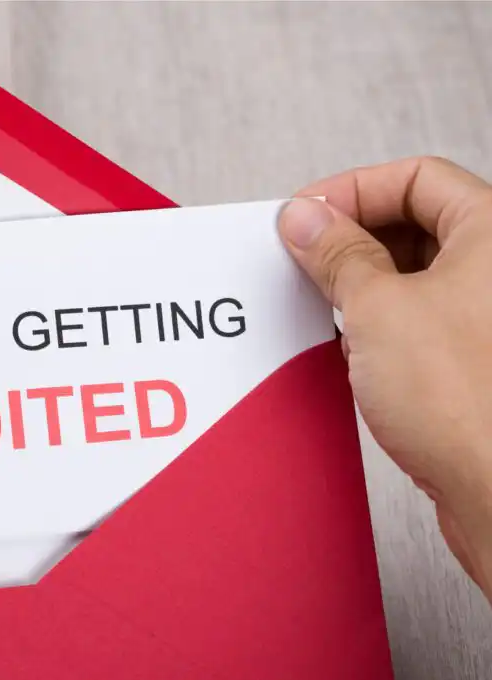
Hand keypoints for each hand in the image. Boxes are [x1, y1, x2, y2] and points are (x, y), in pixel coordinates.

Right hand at [278, 157, 491, 598]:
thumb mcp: (377, 308)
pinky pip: (416, 318)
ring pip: (414, 273)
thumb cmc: (467, 405)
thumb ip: (336, 253)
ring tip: (318, 301)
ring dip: (360, 282)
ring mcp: (484, 318)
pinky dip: (376, 322)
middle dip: (352, 235)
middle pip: (418, 220)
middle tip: (302, 256)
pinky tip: (344, 343)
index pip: (418, 177)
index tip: (305, 215)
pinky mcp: (470, 361)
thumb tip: (306, 218)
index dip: (353, 189)